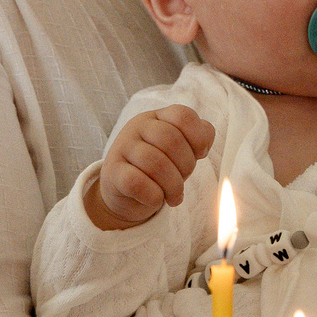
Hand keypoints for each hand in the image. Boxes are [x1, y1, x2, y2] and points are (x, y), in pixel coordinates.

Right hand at [86, 105, 213, 230]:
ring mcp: (122, 147)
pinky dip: (153, 196)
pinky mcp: (112, 172)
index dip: (198, 138)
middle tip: (183, 180)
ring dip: (172, 186)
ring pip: (155, 163)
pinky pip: (136, 182)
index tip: (199, 156)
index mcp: (158, 117)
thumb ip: (198, 138)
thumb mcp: (180, 151)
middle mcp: (138, 127)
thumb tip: (205, 140)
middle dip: (186, 166)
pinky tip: (156, 200)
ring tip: (174, 197)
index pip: (183, 116)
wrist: (124, 192)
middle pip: (171, 140)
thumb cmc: (159, 169)